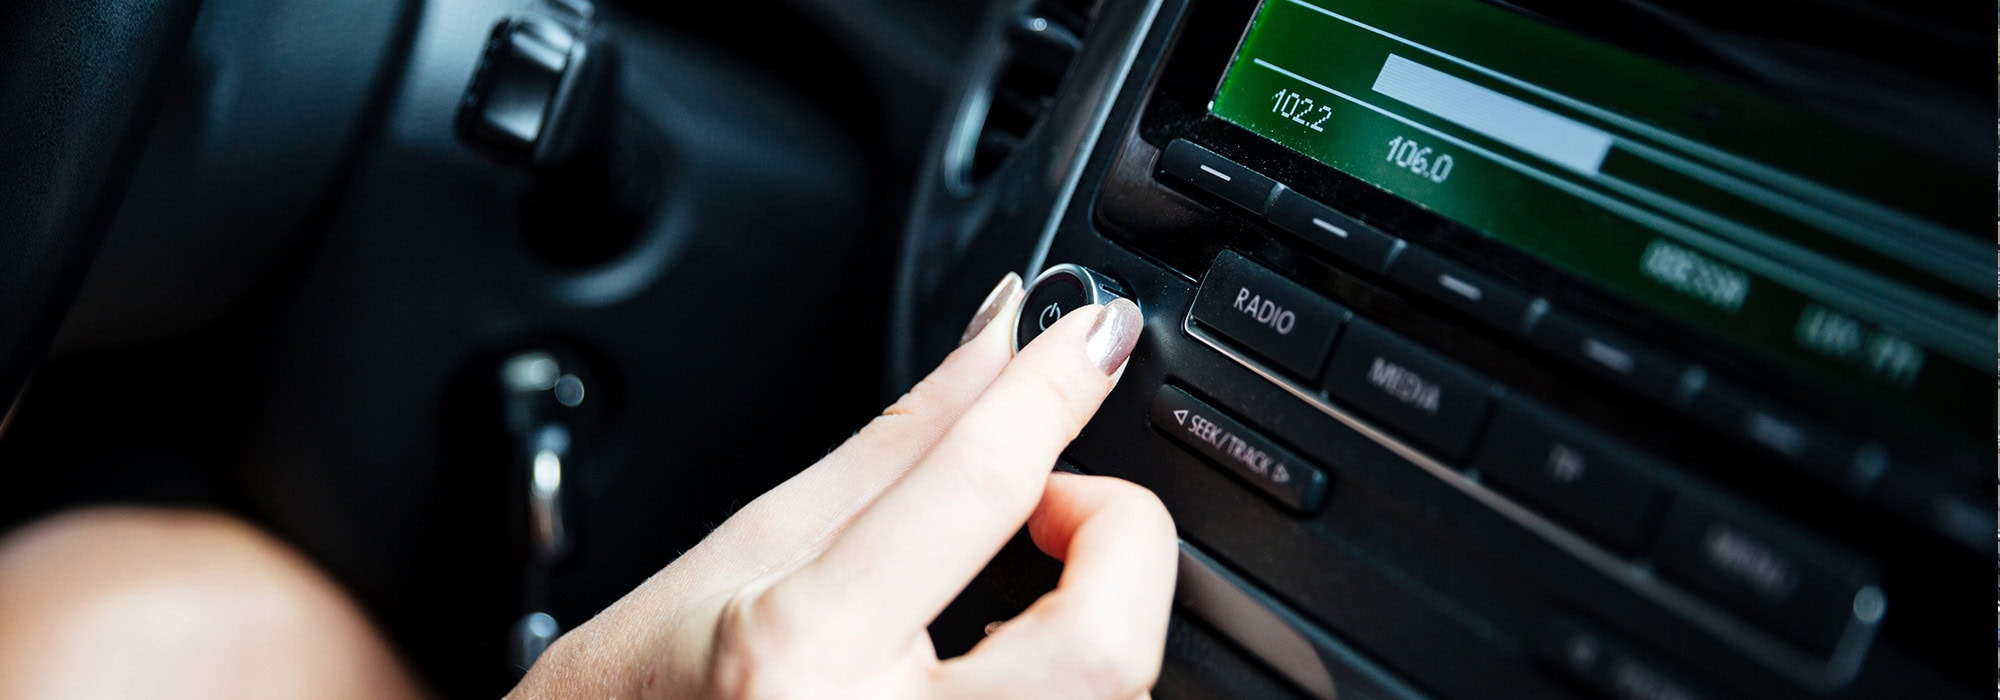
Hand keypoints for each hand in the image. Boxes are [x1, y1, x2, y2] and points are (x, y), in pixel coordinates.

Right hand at [511, 273, 1175, 698]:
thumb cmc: (646, 685)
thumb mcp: (762, 540)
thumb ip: (907, 443)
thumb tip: (1002, 340)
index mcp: (805, 652)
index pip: (975, 487)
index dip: (1050, 388)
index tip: (1094, 334)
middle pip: (1103, 643)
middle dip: (1116, 538)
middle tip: (1056, 498)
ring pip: (1115, 699)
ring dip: (1102, 606)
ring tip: (1028, 570)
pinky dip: (1076, 669)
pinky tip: (1021, 642)